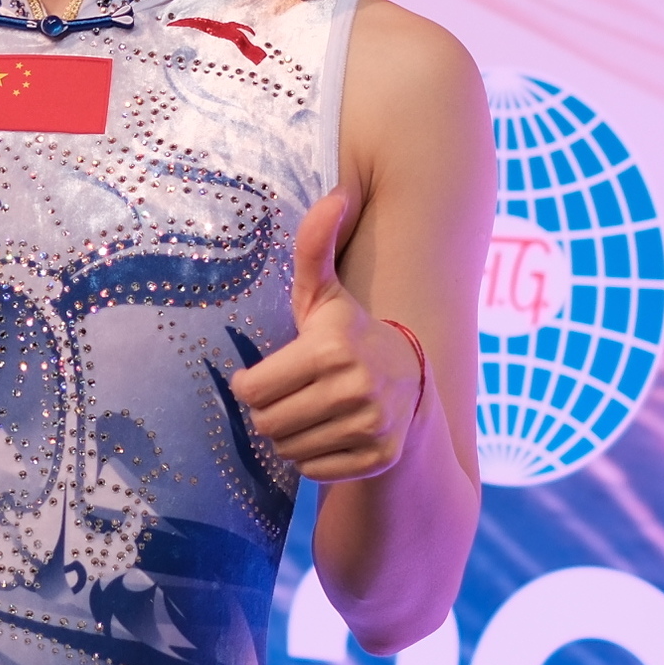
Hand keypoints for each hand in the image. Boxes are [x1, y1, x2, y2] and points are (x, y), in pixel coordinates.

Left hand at [228, 193, 417, 479]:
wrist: (413, 382)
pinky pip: (313, 471)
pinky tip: (330, 432)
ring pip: (287, 450)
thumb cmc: (350, 334)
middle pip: (266, 423)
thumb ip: (315, 247)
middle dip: (268, 412)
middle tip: (289, 395)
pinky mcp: (378, 457)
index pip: (252, 390)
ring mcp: (370, 426)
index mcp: (331, 348)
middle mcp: (353, 389)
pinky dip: (313, 458)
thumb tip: (337, 194)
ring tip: (310, 412)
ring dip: (289, 435)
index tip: (265, 376)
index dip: (251, 385)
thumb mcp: (326, 295)